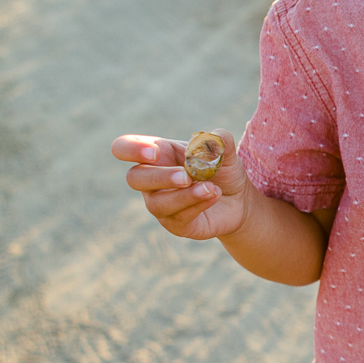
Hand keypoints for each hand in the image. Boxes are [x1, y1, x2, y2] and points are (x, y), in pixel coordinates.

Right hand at [111, 130, 247, 240]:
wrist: (239, 199)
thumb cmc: (222, 171)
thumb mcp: (225, 152)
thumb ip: (219, 140)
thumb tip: (212, 138)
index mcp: (157, 154)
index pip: (124, 148)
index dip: (131, 149)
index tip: (155, 153)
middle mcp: (151, 180)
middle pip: (134, 178)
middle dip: (159, 176)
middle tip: (186, 176)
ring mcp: (160, 204)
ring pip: (157, 203)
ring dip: (184, 195)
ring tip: (210, 188)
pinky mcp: (175, 224)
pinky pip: (178, 217)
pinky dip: (197, 204)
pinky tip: (214, 195)